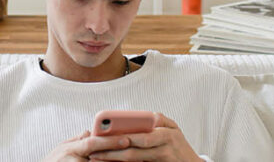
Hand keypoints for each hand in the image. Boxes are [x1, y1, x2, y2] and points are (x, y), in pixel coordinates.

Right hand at [41, 130, 130, 161]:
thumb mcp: (61, 148)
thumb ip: (77, 139)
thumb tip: (90, 131)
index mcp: (70, 150)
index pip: (92, 143)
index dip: (109, 141)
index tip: (126, 139)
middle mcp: (73, 161)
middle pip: (100, 160)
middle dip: (118, 157)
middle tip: (135, 154)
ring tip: (133, 161)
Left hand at [86, 113, 202, 161]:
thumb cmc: (179, 145)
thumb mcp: (174, 128)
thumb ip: (158, 119)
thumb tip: (142, 115)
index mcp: (166, 134)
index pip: (140, 136)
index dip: (120, 137)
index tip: (103, 137)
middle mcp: (164, 148)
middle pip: (133, 151)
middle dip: (111, 151)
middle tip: (94, 151)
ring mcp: (162, 160)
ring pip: (133, 161)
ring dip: (113, 160)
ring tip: (97, 158)